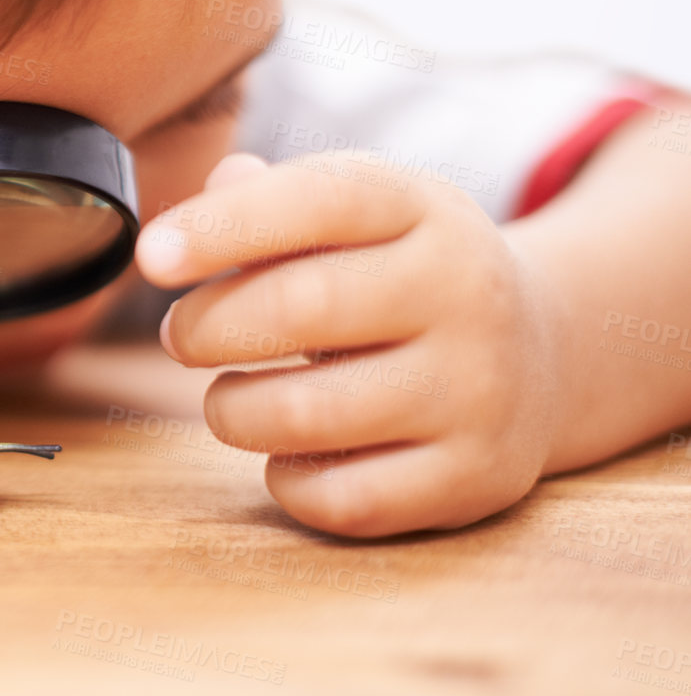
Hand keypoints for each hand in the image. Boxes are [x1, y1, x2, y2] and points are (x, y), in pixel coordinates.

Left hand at [134, 152, 563, 536]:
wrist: (544, 354)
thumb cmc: (400, 275)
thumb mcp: (356, 215)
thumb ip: (269, 199)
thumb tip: (205, 197)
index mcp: (425, 209)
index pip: (319, 200)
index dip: (222, 226)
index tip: (151, 256)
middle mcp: (466, 293)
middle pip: (301, 307)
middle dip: (208, 326)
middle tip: (180, 335)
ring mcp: (479, 390)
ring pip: (307, 414)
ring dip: (231, 411)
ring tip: (227, 398)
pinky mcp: (475, 477)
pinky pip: (342, 498)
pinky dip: (287, 480)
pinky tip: (287, 453)